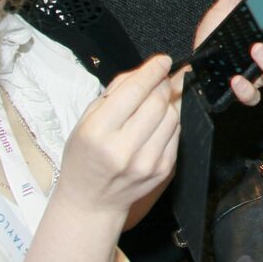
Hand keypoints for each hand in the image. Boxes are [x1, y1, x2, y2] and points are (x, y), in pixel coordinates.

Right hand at [58, 55, 180, 215]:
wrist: (91, 201)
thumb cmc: (85, 156)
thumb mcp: (87, 119)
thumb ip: (117, 91)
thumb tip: (149, 71)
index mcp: (98, 132)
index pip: (135, 91)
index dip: (152, 71)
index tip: (162, 60)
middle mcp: (123, 149)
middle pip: (158, 101)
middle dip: (162, 84)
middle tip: (157, 81)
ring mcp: (147, 162)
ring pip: (172, 116)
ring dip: (168, 102)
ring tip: (154, 103)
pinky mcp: (163, 170)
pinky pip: (177, 133)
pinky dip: (170, 122)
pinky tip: (157, 123)